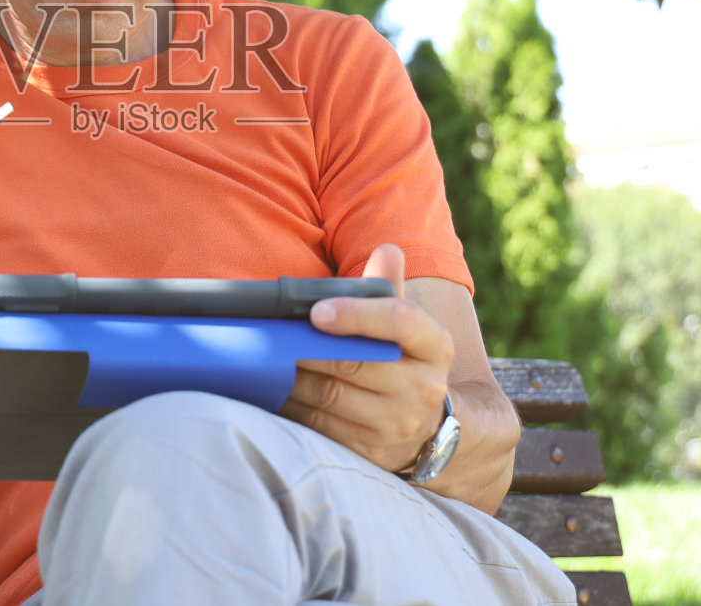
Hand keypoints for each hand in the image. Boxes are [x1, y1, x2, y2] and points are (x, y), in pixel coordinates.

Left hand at [279, 243, 454, 472]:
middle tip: (271, 335)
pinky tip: (271, 388)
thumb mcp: (407, 324)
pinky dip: (292, 405)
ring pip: (331, 396)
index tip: (315, 311)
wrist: (429, 425)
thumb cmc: (403, 358)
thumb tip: (387, 250)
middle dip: (307, 348)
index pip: (400, 321)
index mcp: (436, 345)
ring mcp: (398, 424)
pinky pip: (320, 425)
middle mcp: (424, 387)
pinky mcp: (371, 451)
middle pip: (355, 363)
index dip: (356, 314)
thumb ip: (389, 287)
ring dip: (292, 376)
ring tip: (264, 358)